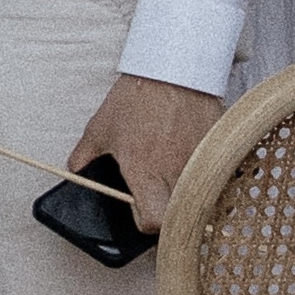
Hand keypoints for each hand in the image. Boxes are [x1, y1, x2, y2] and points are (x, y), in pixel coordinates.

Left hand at [70, 68, 223, 230]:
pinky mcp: (218, 152)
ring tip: (176, 186)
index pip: (152, 221)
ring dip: (188, 199)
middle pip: (180, 217)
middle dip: (169, 216)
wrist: (173, 70)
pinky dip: (206, 179)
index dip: (145, 224)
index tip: (141, 214)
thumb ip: (84, 157)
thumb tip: (76, 174)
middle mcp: (176, 171)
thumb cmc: (136, 100)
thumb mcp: (99, 129)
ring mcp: (201, 163)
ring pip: (201, 200)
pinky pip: (215, 178)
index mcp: (145, 170)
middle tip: (159, 203)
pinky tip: (193, 169)